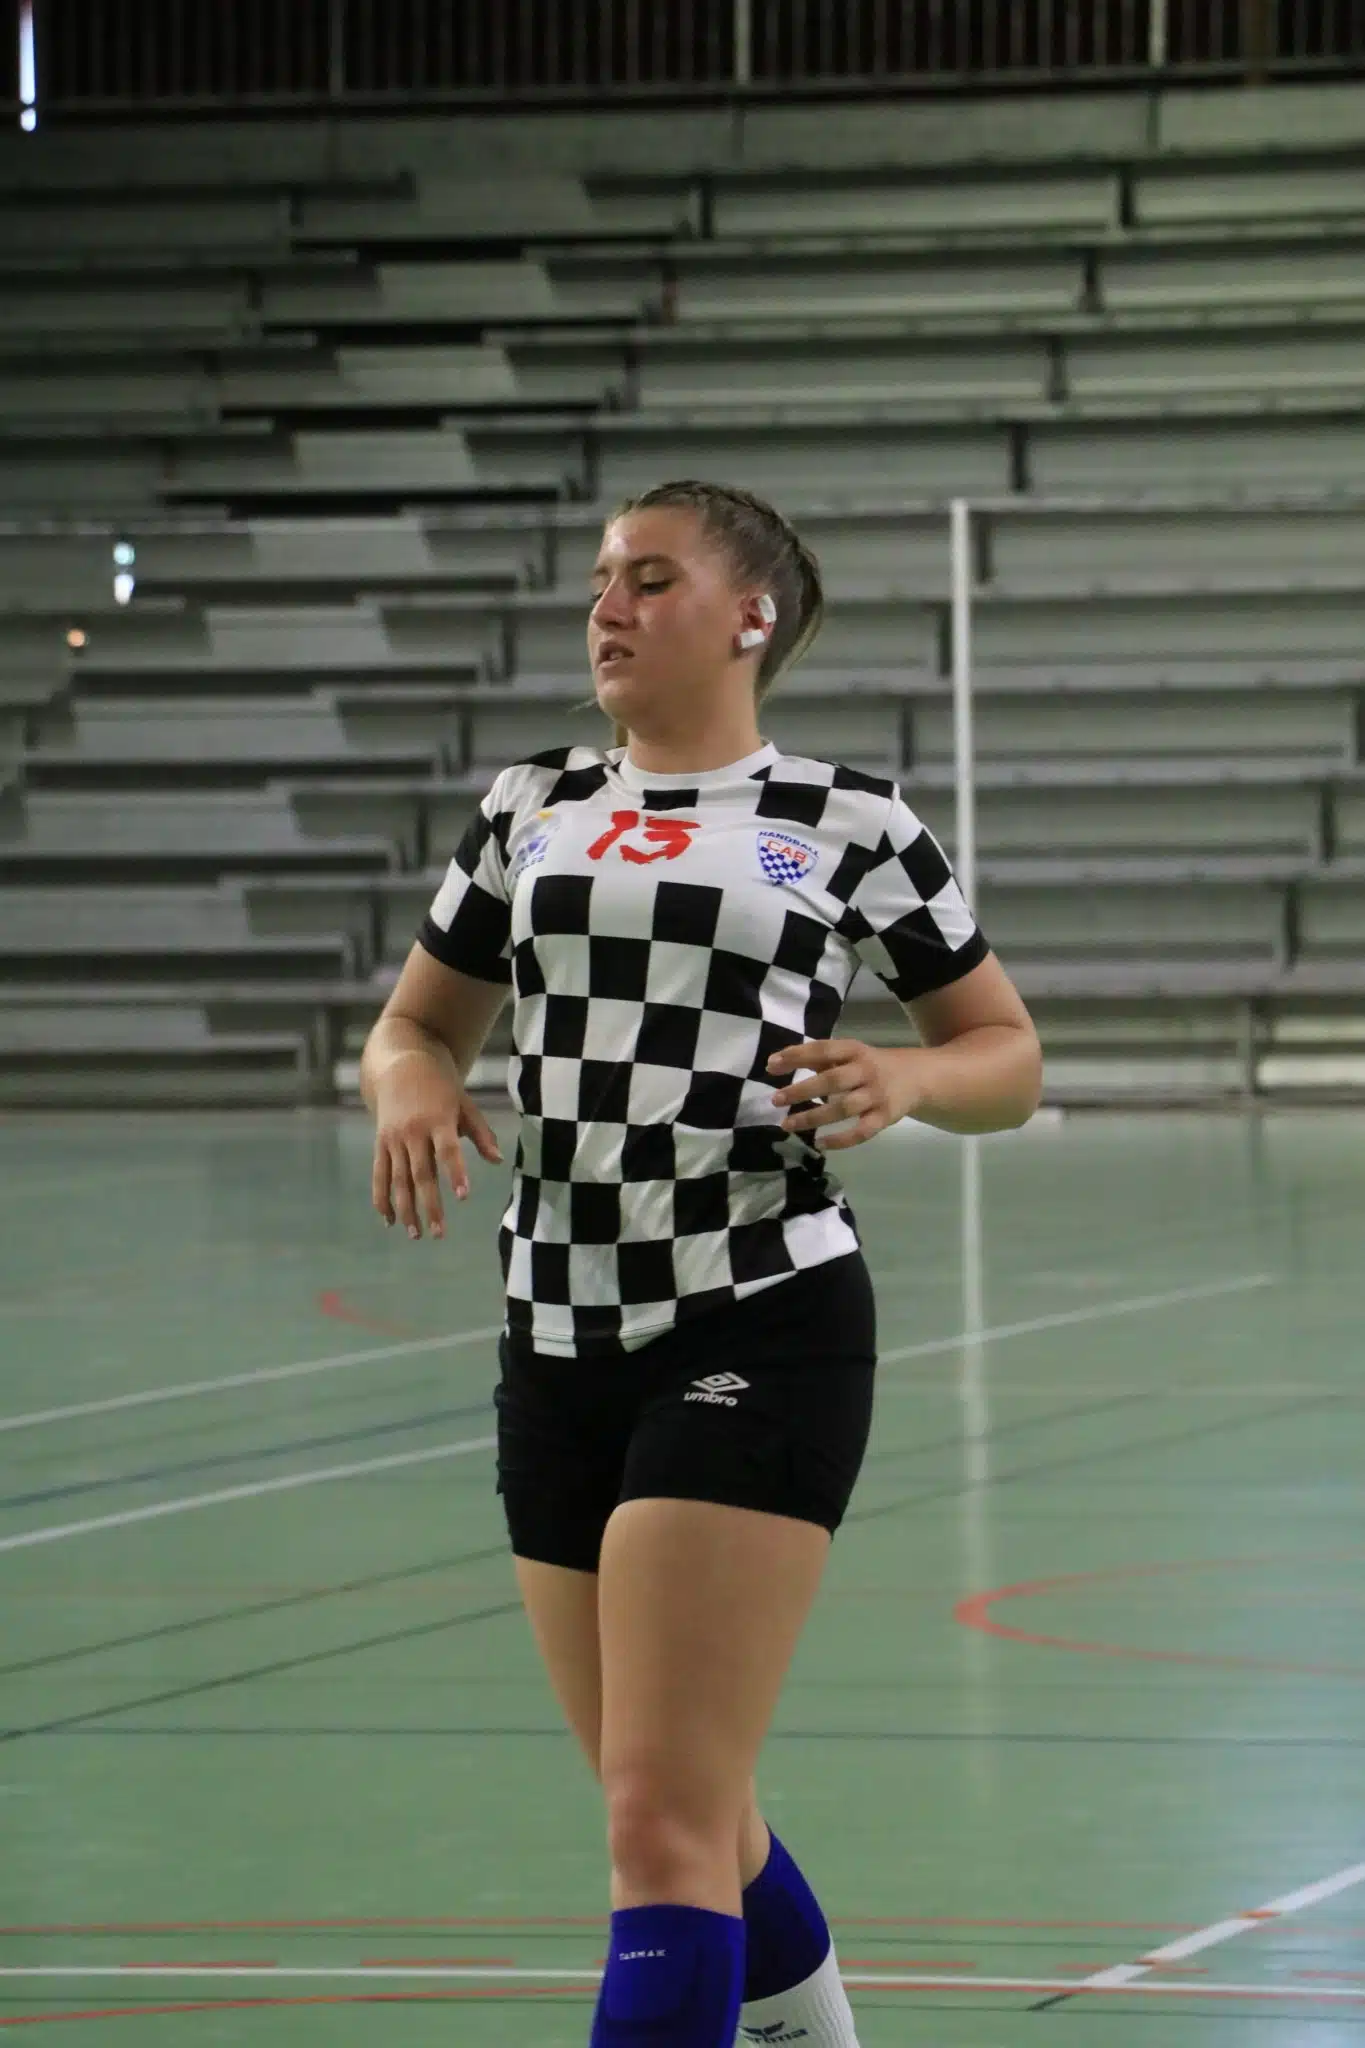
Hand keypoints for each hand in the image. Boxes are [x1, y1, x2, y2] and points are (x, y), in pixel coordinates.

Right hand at [372, 1053, 502, 1239]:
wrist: (400, 1064)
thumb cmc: (441, 1086)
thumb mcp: (465, 1103)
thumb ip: (481, 1133)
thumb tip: (497, 1160)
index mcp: (437, 1120)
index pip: (447, 1150)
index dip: (455, 1173)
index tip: (463, 1197)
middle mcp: (413, 1131)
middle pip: (421, 1174)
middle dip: (430, 1205)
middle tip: (439, 1233)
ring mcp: (393, 1139)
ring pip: (398, 1180)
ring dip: (406, 1209)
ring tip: (415, 1235)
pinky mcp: (380, 1143)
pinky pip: (379, 1175)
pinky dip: (382, 1198)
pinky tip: (390, 1220)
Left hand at [767, 1038, 925, 1151]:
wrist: (918, 1077)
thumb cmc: (872, 1066)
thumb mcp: (850, 1055)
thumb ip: (819, 1058)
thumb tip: (776, 1062)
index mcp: (855, 1050)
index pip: (823, 1050)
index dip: (797, 1056)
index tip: (771, 1064)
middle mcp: (866, 1071)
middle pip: (832, 1081)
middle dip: (802, 1090)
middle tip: (776, 1099)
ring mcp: (877, 1095)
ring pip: (843, 1108)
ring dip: (813, 1117)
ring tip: (787, 1124)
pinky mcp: (885, 1117)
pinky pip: (862, 1132)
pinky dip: (841, 1140)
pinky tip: (820, 1144)